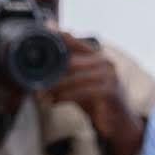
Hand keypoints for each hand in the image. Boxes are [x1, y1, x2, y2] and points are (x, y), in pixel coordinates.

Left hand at [44, 37, 144, 154]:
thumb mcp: (81, 84)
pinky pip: (81, 91)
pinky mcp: (109, 91)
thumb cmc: (98, 102)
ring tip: (43, 93)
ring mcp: (109, 76)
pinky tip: (55, 101)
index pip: (77, 42)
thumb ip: (67, 73)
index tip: (46, 30)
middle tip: (35, 78)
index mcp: (99, 57)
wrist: (119, 124)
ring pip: (75, 77)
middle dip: (52, 71)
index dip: (61, 36)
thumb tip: (45, 66)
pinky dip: (66, 96)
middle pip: (73, 60)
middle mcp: (105, 63)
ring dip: (56, 87)